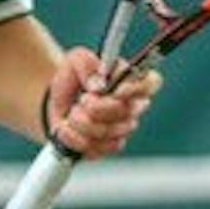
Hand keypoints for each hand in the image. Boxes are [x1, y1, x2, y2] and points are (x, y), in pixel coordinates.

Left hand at [46, 48, 161, 160]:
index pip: (151, 82)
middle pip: (126, 112)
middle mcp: (133, 106)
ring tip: (71, 113)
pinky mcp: (108, 146)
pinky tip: (68, 127)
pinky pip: (96, 148)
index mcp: (132, 80)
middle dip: (98, 107)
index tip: (115, 90)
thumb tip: (98, 87)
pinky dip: (76, 138)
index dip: (136, 88)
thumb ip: (87, 65)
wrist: (57, 100)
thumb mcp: (75, 60)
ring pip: (109, 132)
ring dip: (82, 123)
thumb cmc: (73, 77)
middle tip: (82, 100)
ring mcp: (123, 128)